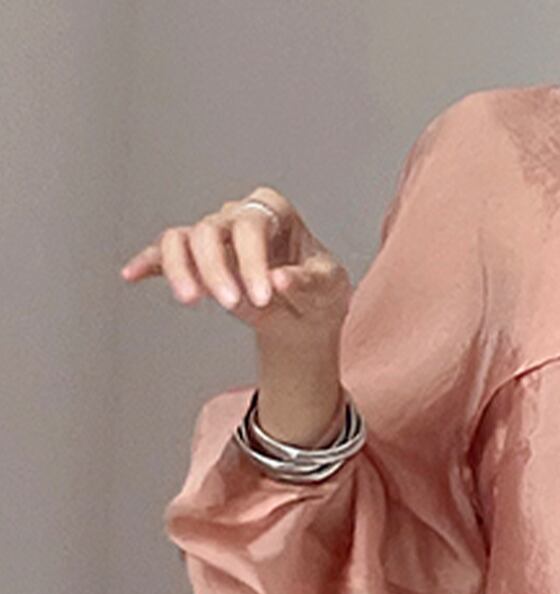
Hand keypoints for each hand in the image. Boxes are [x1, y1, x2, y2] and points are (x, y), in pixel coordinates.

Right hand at [119, 186, 352, 349]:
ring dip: (179, 268)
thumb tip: (280, 279)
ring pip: (180, 239)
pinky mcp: (196, 260)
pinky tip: (132, 275)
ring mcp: (213, 236)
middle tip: (229, 305)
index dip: (252, 260)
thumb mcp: (329, 289)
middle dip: (215, 268)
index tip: (262, 297)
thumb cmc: (320, 293)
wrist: (307, 317)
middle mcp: (236, 216)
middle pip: (209, 230)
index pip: (251, 226)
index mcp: (273, 212)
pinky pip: (163, 255)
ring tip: (189, 300)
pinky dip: (148, 264)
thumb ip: (307, 283)